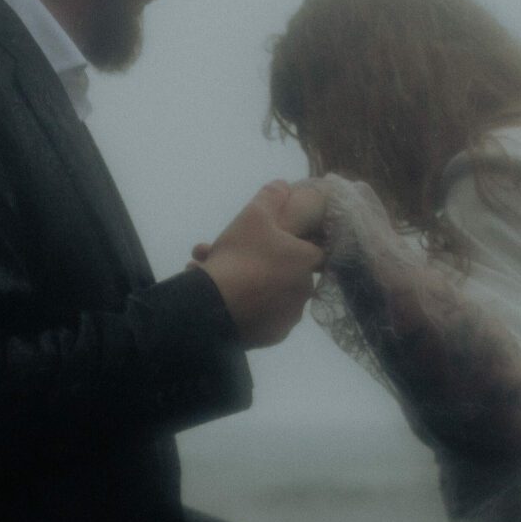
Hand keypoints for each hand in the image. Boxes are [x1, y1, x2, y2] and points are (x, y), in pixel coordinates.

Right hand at [194, 181, 325, 347]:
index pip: (315, 247)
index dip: (296, 240)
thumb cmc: (239, 257)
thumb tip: (283, 185)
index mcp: (306, 261)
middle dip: (255, 259)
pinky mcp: (272, 336)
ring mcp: (289, 316)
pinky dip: (243, 305)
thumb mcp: (253, 216)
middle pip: (283, 270)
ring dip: (243, 281)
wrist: (214, 310)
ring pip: (266, 292)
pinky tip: (216, 296)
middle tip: (223, 253)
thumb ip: (271, 197)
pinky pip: (259, 315)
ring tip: (205, 272)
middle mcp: (304, 291)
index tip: (276, 238)